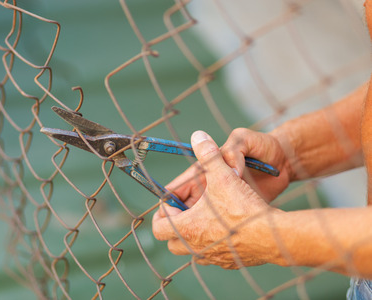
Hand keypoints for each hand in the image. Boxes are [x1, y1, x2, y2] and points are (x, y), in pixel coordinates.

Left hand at [152, 131, 281, 268]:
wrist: (274, 235)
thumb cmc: (244, 207)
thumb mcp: (223, 175)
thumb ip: (208, 154)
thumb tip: (198, 135)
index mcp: (186, 228)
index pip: (158, 226)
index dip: (164, 211)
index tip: (174, 201)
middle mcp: (195, 247)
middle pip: (171, 240)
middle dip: (176, 223)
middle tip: (188, 208)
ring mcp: (212, 258)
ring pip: (191, 249)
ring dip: (194, 233)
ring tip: (207, 216)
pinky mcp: (229, 263)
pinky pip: (212, 256)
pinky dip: (213, 243)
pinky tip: (226, 229)